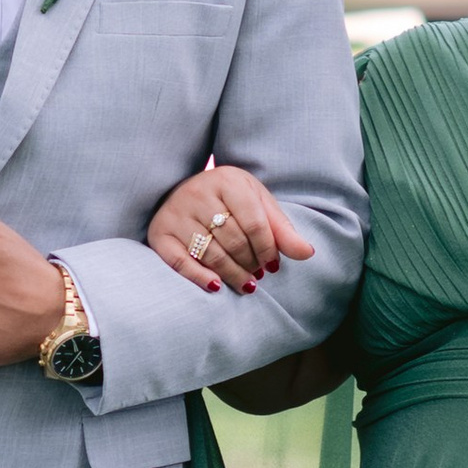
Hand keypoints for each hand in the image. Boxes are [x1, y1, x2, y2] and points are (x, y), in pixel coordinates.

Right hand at [147, 166, 314, 297]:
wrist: (185, 190)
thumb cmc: (228, 200)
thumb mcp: (257, 204)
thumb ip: (281, 229)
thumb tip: (307, 253)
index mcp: (227, 179)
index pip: (255, 223)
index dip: (268, 249)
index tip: (273, 266)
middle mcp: (197, 192)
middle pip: (233, 240)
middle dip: (250, 263)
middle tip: (257, 276)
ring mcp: (175, 213)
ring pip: (210, 253)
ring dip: (231, 274)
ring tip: (245, 283)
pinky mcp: (160, 233)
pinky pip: (180, 262)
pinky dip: (199, 277)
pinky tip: (216, 287)